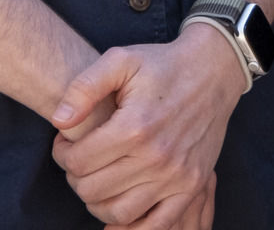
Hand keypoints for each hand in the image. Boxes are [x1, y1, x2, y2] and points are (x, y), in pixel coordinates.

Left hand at [50, 24, 249, 224]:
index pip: (78, 162)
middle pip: (92, 190)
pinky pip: (156, 225)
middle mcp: (156, 157)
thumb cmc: (162, 65)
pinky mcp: (192, 185)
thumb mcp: (120, 60)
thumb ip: (84, 88)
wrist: (213, 71)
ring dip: (97, 201)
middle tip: (80, 160)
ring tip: (98, 179)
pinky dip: (132, 229)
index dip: (61, 153)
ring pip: (118, 213)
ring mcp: (176, 176)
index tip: (66, 142)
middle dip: (76, 176)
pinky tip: (117, 216)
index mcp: (135, 126)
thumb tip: (59, 121)